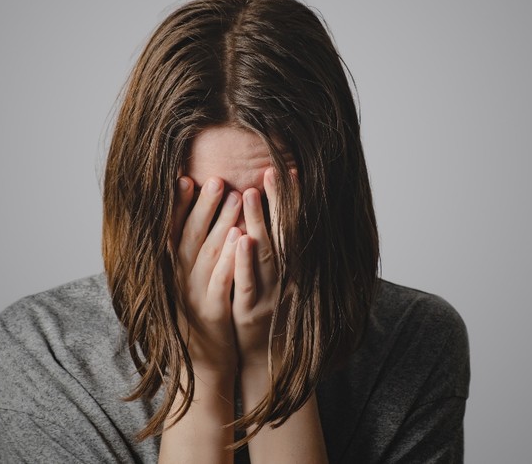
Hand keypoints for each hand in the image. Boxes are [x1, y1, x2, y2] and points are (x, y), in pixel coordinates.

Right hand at [171, 175, 243, 377]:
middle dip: (203, 206)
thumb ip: (185, 256)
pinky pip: (222, 281)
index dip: (178, 206)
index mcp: (173, 271)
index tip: (185, 178)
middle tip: (216, 179)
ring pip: (208, 254)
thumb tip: (189, 220)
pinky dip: (231, 259)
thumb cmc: (198, 317)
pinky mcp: (214, 312)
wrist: (202, 365)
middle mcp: (180, 280)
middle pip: (191, 237)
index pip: (173, 232)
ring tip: (234, 197)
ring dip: (222, 223)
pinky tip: (242, 238)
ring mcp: (195, 296)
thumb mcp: (186, 285)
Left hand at [232, 167, 290, 373]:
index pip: (291, 226)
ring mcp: (268, 294)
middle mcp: (285, 278)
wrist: (264, 361)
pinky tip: (241, 239)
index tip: (288, 170)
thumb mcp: (276, 281)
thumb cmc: (268, 313)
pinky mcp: (249, 311)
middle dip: (279, 202)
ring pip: (266, 254)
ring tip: (251, 193)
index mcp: (290, 268)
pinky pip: (247, 283)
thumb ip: (276, 249)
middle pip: (283, 234)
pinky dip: (245, 261)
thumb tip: (267, 213)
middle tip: (272, 170)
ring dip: (260, 222)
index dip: (290, 199)